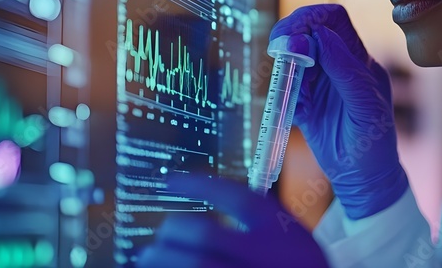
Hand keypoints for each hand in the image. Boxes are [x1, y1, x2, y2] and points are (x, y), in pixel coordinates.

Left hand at [136, 175, 328, 267]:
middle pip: (203, 234)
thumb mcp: (291, 241)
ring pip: (191, 264)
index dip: (196, 184)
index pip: (234, 196)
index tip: (169, 181)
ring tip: (150, 258)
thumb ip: (257, 228)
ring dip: (161, 259)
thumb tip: (196, 227)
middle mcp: (266, 254)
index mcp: (280, 230)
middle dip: (172, 232)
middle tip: (160, 237)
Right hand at [270, 4, 407, 219]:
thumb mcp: (365, 106)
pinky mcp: (304, 100)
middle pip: (309, 31)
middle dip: (290, 36)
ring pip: (294, 56)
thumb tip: (321, 35)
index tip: (292, 33)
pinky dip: (285, 93)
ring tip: (300, 96)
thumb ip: (346, 70)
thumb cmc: (374, 143)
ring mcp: (320, 81)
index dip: (311, 17)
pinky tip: (299, 112)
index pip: (334, 20)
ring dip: (287, 68)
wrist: (362, 180)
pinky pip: (286, 85)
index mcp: (359, 60)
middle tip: (279, 52)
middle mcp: (338, 64)